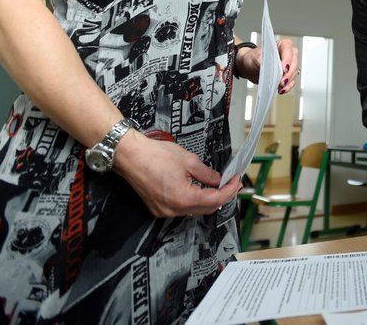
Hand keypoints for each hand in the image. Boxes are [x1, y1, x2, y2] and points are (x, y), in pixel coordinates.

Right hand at [113, 131, 241, 217]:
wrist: (130, 156)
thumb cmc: (156, 155)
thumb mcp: (189, 160)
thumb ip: (207, 174)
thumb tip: (219, 180)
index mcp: (183, 198)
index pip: (215, 200)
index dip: (229, 190)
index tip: (237, 181)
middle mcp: (173, 210)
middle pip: (206, 209)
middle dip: (222, 197)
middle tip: (232, 184)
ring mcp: (164, 211)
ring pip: (194, 210)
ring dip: (208, 200)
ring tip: (218, 186)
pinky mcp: (157, 209)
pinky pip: (182, 209)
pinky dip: (194, 201)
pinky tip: (200, 190)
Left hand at [236, 38, 299, 93]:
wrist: (249, 68)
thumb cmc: (253, 58)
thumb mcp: (253, 57)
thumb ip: (258, 58)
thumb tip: (262, 62)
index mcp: (281, 45)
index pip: (288, 50)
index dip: (288, 59)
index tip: (284, 69)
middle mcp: (287, 54)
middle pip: (294, 63)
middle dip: (289, 73)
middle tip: (282, 81)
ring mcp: (288, 65)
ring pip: (294, 73)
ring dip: (289, 81)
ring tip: (281, 87)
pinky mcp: (286, 75)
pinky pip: (291, 81)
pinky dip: (288, 87)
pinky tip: (282, 90)